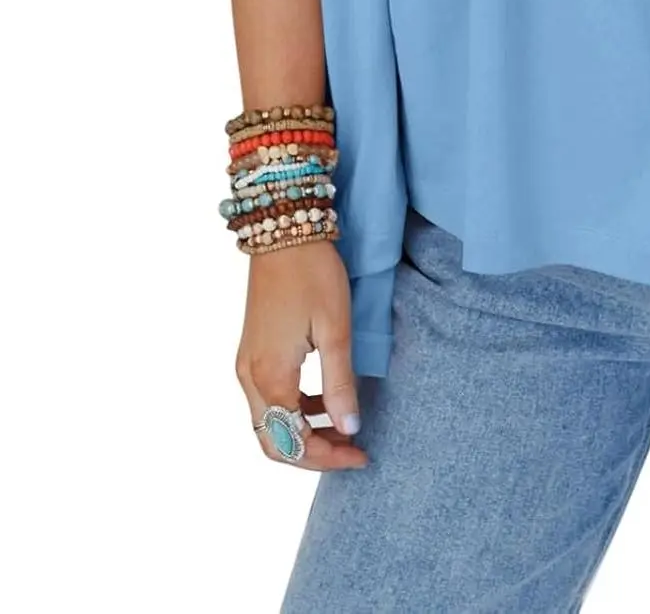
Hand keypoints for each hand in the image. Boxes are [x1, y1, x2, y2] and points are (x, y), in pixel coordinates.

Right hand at [235, 239, 369, 469]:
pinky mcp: (253, 353)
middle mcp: (250, 378)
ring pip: (270, 423)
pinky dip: (297, 410)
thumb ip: (340, 383)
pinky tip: (327, 399)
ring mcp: (247, 365)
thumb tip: (350, 429)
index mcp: (269, 377)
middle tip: (352, 451)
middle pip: (273, 442)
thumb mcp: (335, 329)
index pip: (292, 442)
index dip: (326, 458)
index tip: (361, 456)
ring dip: (304, 433)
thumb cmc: (312, 275)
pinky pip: (270, 399)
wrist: (283, 232)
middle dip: (313, 454)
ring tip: (346, 428)